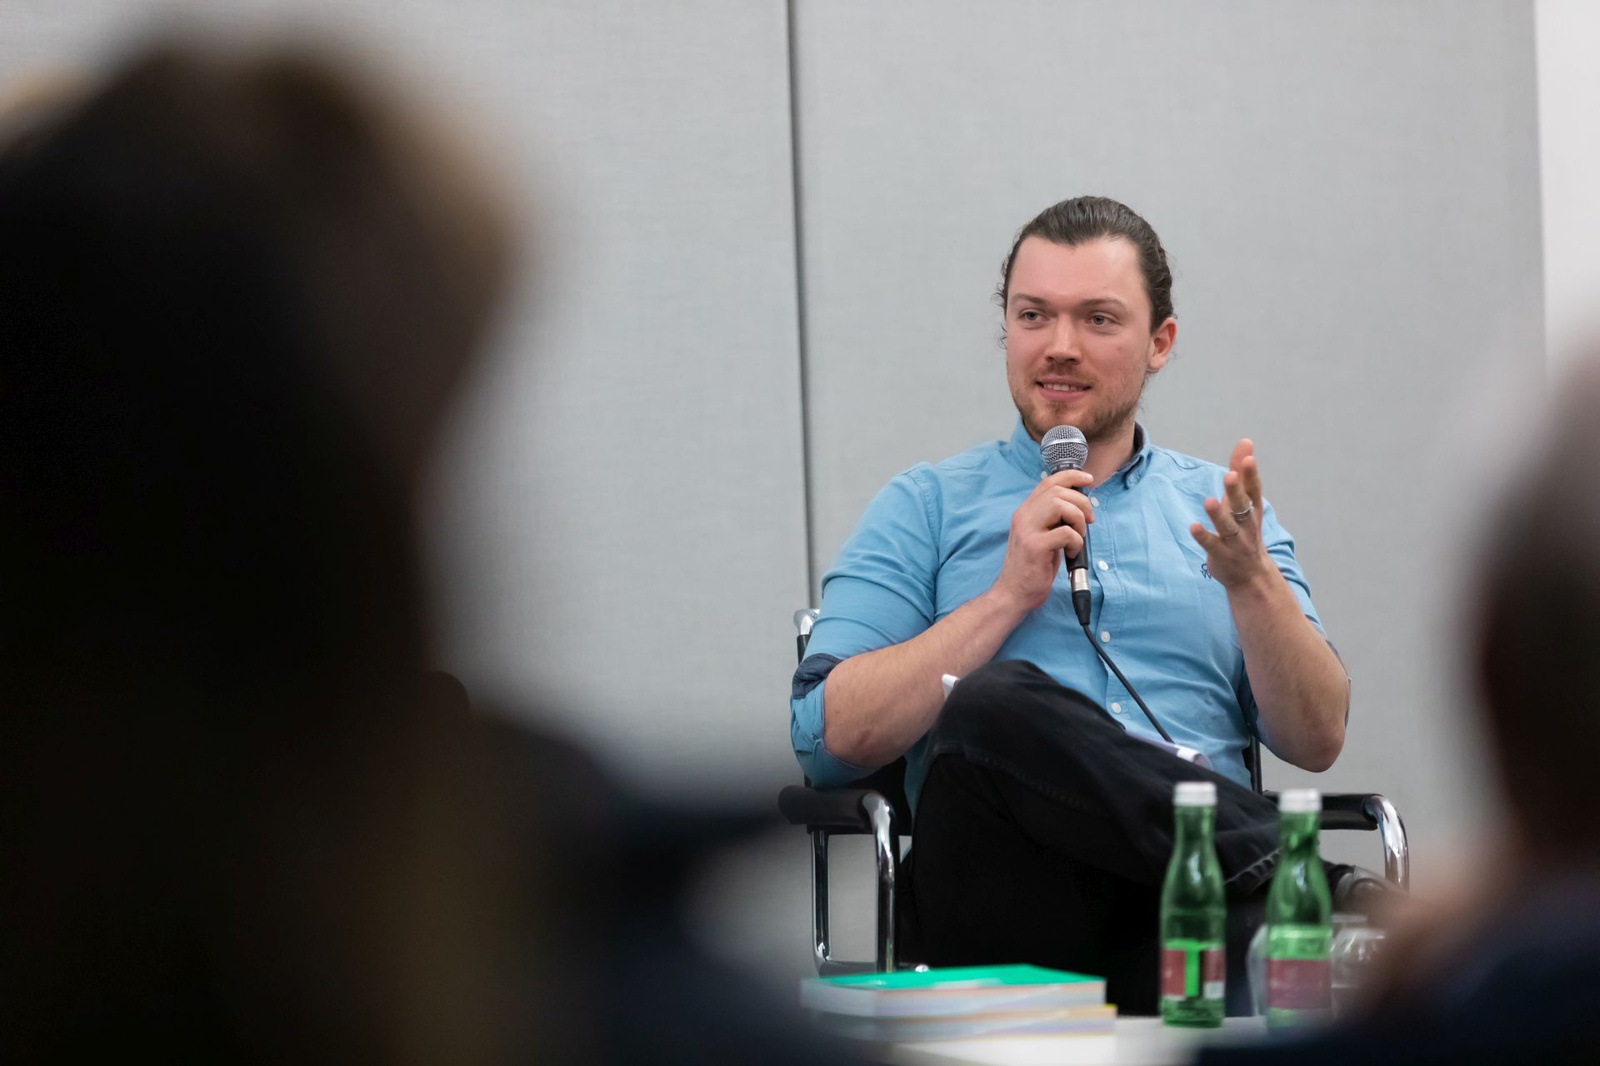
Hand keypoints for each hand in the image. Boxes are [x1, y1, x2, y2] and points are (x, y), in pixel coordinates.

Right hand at [990, 469, 1094, 611]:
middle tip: (1088, 521)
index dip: (1071, 476)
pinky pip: (1066, 532)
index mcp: (1025, 512)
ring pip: (1060, 505)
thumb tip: (1078, 506)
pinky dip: (1076, 542)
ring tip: (1078, 537)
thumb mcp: (1040, 535)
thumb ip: (1052, 519)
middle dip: (1081, 503)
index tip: (1088, 480)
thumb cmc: (1031, 567)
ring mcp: (1027, 530)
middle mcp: (1023, 516)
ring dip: (1078, 520)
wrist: (1013, 593)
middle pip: (1058, 491)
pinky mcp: (1035, 546)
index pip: (1048, 482)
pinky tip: (1071, 553)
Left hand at [1190, 439, 1275, 590]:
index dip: (1250, 475)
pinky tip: (1193, 527)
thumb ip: (1241, 473)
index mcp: (1252, 509)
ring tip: (1209, 501)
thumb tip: (1245, 441)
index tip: (1247, 458)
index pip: (1253, 489)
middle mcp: (1246, 524)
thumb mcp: (1245, 502)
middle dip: (1236, 491)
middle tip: (1229, 475)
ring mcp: (1236, 541)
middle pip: (1242, 505)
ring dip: (1218, 515)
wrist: (1252, 575)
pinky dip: (1203, 536)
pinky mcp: (1222, 555)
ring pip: (1228, 526)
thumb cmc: (1245, 530)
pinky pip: (1212, 545)